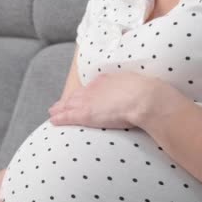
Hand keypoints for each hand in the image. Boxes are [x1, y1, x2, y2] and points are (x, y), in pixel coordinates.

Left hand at [47, 72, 185, 128]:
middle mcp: (95, 88)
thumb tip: (144, 97)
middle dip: (68, 101)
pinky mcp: (85, 113)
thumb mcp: (140, 87)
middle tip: (58, 105)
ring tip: (53, 113)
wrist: (145, 99)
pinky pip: (68, 116)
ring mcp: (89, 101)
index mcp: (108, 80)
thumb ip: (136, 92)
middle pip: (77, 95)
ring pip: (69, 105)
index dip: (84, 94)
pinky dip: (60, 118)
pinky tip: (53, 121)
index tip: (78, 98)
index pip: (91, 88)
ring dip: (60, 110)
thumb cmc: (149, 94)